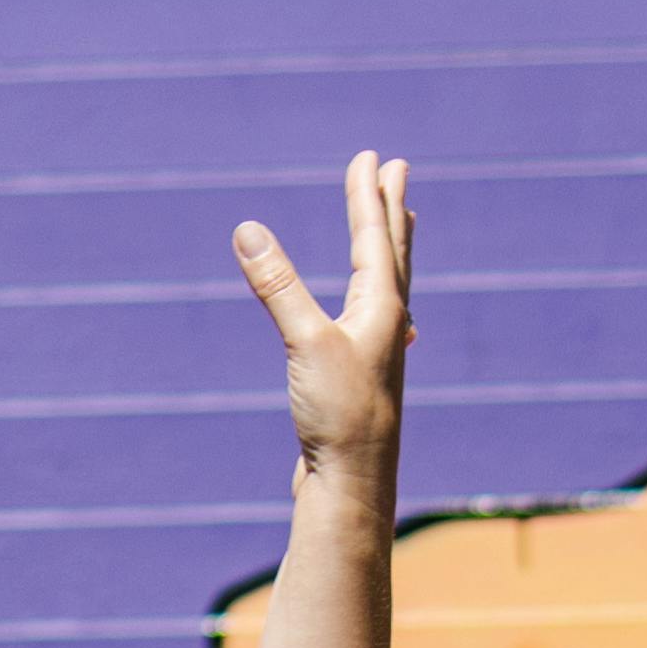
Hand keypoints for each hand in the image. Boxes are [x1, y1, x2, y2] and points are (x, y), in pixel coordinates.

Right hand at [232, 150, 411, 480]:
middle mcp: (387, 329)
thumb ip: (278, 286)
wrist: (351, 491)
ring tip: (399, 227)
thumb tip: (247, 230)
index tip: (372, 156)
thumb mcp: (304, 343)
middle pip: (392, 255)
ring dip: (390, 251)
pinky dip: (377, 300)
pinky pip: (375, 323)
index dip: (369, 195)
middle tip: (397, 171)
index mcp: (382, 311)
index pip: (374, 238)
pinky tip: (389, 321)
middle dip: (390, 211)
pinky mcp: (362, 383)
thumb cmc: (339, 419)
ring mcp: (378, 356)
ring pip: (388, 288)